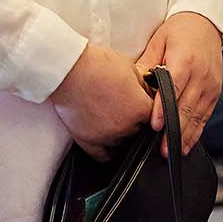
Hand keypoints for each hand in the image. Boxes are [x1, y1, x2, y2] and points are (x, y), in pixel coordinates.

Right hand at [50, 43, 153, 159]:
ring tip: (109, 114)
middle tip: (121, 103)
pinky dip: (106, 150)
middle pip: (137, 128)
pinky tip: (106, 141)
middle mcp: (126, 127)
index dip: (146, 105)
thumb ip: (142, 85)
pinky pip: (103, 155)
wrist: (69, 70)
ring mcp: (107, 136)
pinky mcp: (88, 141)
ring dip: (119, 131)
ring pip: (121, 141)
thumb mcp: (130, 67)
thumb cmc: (98, 65)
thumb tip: (147, 91)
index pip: (153, 114)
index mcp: (140, 108)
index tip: (140, 101)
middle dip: (133, 117)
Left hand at [135, 12, 222, 154]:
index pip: (173, 89)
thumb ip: (148, 63)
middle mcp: (201, 75)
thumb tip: (134, 84)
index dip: (163, 109)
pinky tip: (187, 143)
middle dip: (174, 131)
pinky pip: (206, 114)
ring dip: (186, 135)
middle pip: (187, 107)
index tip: (154, 125)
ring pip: (198, 115)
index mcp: (185, 60)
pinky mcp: (216, 91)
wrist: (206, 21)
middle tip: (161, 149)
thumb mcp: (159, 40)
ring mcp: (211, 84)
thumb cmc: (179, 29)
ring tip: (172, 153)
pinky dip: (197, 130)